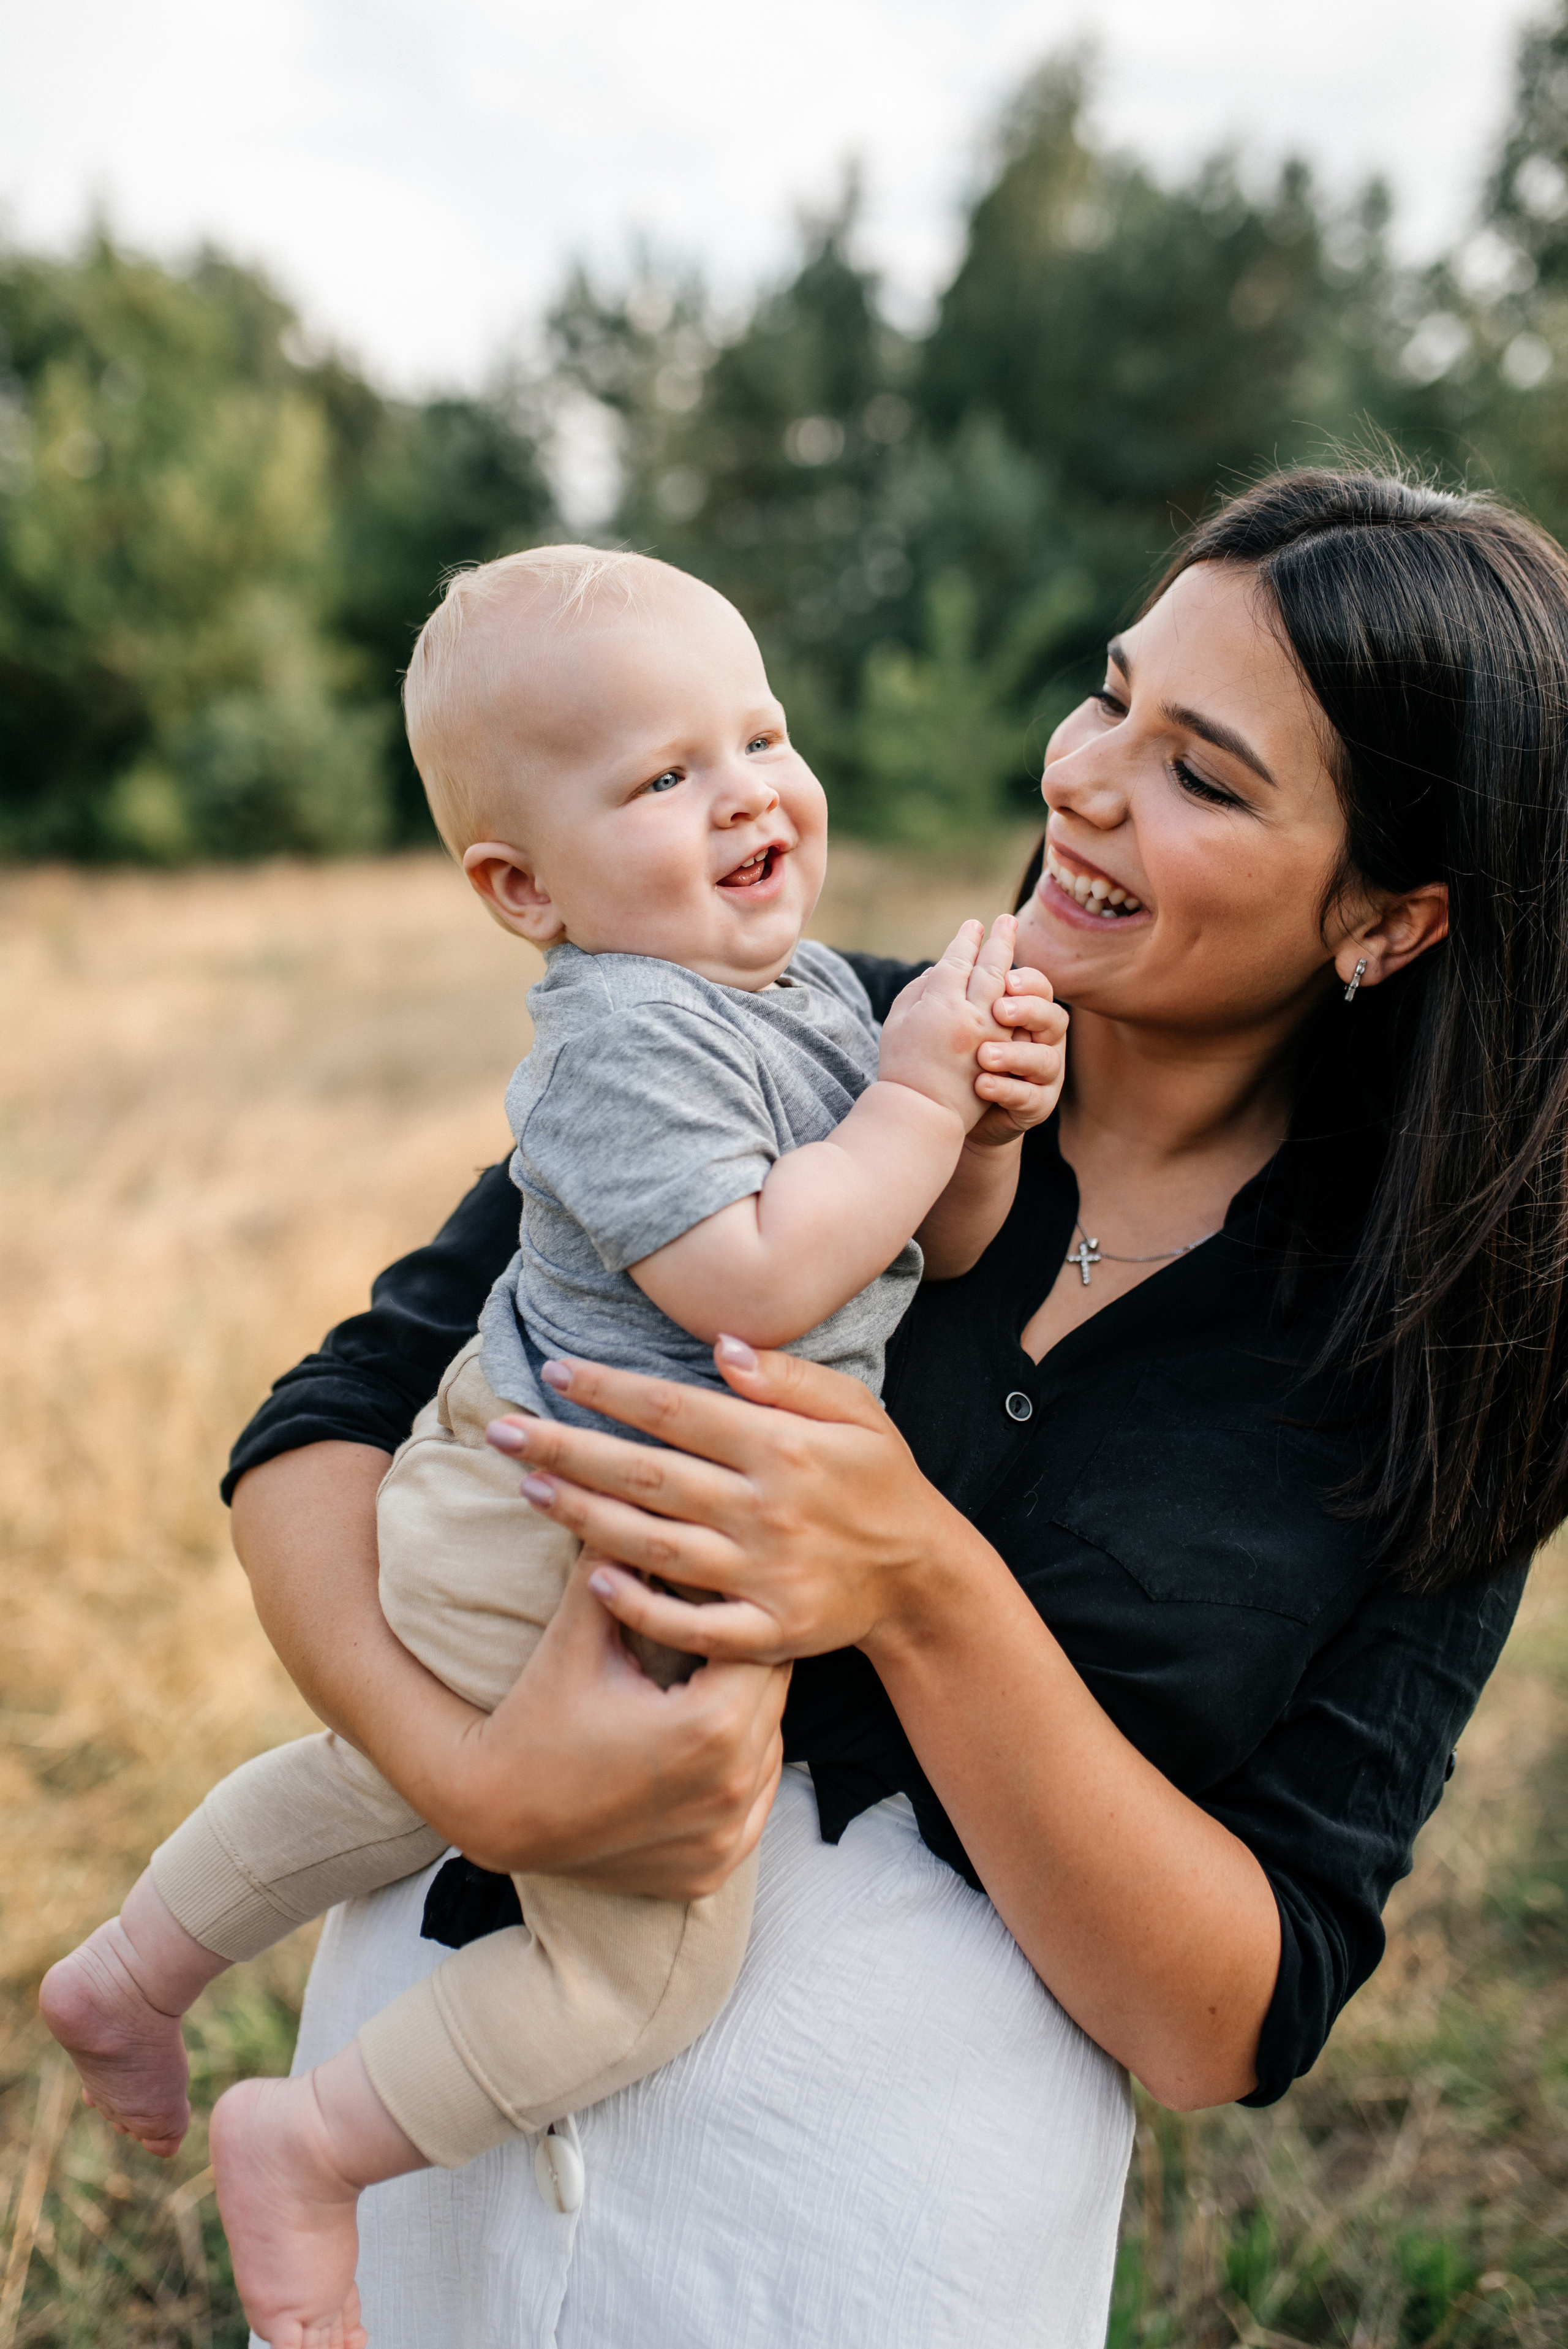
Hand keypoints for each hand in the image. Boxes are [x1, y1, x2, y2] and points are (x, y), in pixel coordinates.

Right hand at [460, 1552, 789, 1892]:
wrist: (492, 1810)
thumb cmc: (534, 1715)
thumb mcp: (578, 1633)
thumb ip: (616, 1558)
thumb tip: (640, 1488)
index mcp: (710, 1727)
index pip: (757, 1643)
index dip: (732, 1613)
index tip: (711, 1592)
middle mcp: (732, 1787)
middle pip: (771, 1695)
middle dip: (741, 1660)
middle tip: (710, 1632)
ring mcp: (726, 1835)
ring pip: (770, 1747)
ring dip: (745, 1715)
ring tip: (702, 1685)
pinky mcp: (715, 1867)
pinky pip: (755, 1802)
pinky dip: (735, 1772)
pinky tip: (701, 1746)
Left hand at [486, 1342, 985, 1669]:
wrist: (923, 1577)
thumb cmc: (879, 1479)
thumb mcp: (855, 1409)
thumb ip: (788, 1377)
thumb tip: (719, 1344)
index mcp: (784, 1447)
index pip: (677, 1411)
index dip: (611, 1390)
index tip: (554, 1371)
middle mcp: (767, 1508)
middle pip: (648, 1474)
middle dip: (567, 1450)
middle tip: (501, 1431)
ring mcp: (764, 1574)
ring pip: (654, 1544)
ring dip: (584, 1516)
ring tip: (527, 1489)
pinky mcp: (767, 1631)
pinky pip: (691, 1623)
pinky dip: (640, 1604)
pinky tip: (591, 1578)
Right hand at [876, 916, 1019, 1132]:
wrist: (921, 1112)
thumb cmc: (901, 1065)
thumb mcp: (897, 1022)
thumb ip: (918, 991)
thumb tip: (940, 971)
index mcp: (938, 1004)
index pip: (956, 961)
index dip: (966, 941)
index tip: (974, 925)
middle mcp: (968, 1014)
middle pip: (989, 967)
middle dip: (999, 941)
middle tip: (1007, 920)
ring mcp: (989, 1033)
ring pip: (1006, 989)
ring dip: (1012, 962)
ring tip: (1017, 942)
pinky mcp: (1000, 1051)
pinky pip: (1014, 1017)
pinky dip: (1018, 995)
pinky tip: (1019, 981)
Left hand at [970, 963, 1067, 1146]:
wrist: (953, 1110)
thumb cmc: (956, 1060)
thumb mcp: (954, 1025)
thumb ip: (953, 997)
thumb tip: (935, 968)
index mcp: (1025, 1013)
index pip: (1037, 988)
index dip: (1027, 981)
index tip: (1005, 978)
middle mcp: (1042, 1040)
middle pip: (1053, 1018)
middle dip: (1029, 1010)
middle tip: (999, 1010)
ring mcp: (1043, 1074)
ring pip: (1046, 1059)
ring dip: (1014, 1055)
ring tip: (983, 1055)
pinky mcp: (1037, 1105)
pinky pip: (1030, 1097)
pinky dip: (1007, 1089)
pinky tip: (982, 1084)